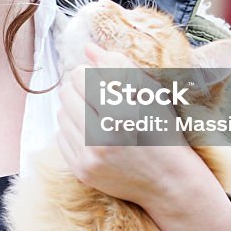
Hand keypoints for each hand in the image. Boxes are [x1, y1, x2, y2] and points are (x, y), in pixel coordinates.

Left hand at [56, 42, 230, 230]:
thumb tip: (88, 48)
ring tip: (98, 116)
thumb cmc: (162, 131)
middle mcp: (103, 136)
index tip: (101, 79)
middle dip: (79, 89)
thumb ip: (118, 66)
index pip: (80, 76)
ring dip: (75, 110)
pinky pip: (61, 137)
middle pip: (66, 92)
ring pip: (61, 114)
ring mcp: (90, 157)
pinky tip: (94, 135)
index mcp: (122, 111)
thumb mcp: (150, 93)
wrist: (169, 182)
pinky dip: (74, 132)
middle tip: (98, 97)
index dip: (90, 73)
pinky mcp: (82, 171)